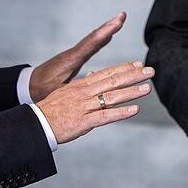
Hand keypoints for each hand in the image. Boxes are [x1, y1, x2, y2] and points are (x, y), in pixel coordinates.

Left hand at [28, 12, 125, 102]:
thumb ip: (72, 89)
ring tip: (119, 20)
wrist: (29, 84)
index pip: (90, 44)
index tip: (116, 23)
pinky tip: (108, 35)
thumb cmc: (42, 90)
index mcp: (71, 61)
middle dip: (109, 26)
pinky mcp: (73, 57)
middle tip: (122, 15)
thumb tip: (85, 88)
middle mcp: (73, 54)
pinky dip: (100, 38)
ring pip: (92, 39)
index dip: (104, 34)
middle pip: (94, 37)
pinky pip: (90, 45)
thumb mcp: (57, 92)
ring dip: (106, 30)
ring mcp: (73, 54)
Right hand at [37, 61, 153, 143]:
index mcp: (81, 85)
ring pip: (112, 97)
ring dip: (132, 92)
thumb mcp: (66, 91)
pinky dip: (121, 113)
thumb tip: (93, 75)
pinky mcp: (84, 121)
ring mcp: (85, 106)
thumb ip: (82, 84)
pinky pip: (105, 116)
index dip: (124, 68)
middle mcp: (85, 92)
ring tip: (147, 87)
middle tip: (151, 71)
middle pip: (113, 81)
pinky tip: (135, 110)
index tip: (139, 64)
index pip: (106, 73)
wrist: (36, 123)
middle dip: (133, 76)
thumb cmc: (51, 109)